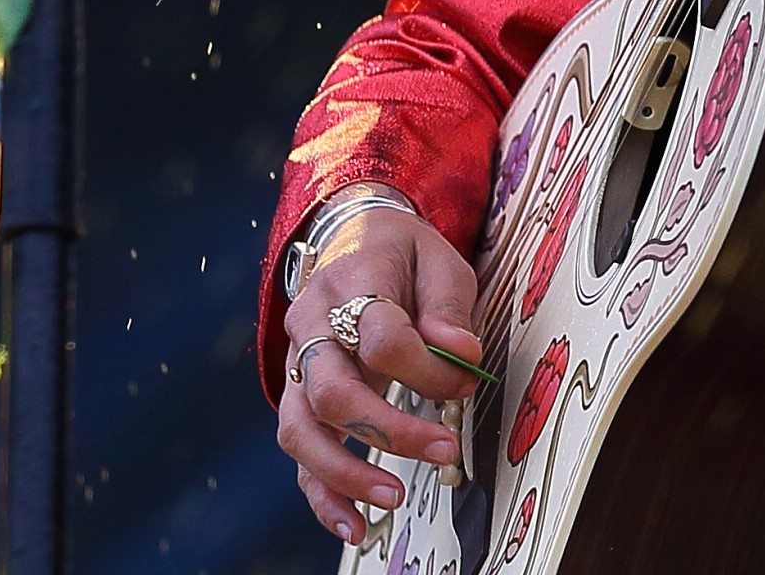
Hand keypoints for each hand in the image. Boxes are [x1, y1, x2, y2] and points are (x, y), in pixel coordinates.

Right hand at [276, 207, 483, 548]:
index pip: (382, 338)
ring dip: (346, 472)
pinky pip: (298, 453)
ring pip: (301, 430)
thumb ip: (450, 307)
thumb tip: (464, 355)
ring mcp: (298, 365)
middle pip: (333, 393)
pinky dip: (322, 494)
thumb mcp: (439, 258)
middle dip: (388, 432)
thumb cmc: (403, 255)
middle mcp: (313, 326)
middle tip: (443, 450)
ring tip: (393, 500)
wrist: (352, 238)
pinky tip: (354, 525)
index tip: (466, 378)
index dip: (428, 367)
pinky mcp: (298, 396)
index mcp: (353, 283)